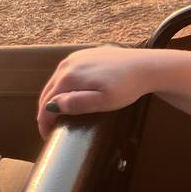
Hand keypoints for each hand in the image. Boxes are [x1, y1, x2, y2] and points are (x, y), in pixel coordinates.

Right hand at [37, 45, 152, 139]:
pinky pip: (66, 72)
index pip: (46, 104)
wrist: (146, 66)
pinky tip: (69, 95)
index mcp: (69, 76)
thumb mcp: (104, 101)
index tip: (49, 137)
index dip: (44, 123)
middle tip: (51, 129)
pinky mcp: (85, 54)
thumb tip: (53, 106)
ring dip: (53, 98)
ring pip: (55, 81)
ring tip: (58, 115)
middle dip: (46, 112)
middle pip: (47, 92)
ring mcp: (76, 57)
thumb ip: (78, 103)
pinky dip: (63, 86)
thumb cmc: (127, 86)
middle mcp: (67, 64)